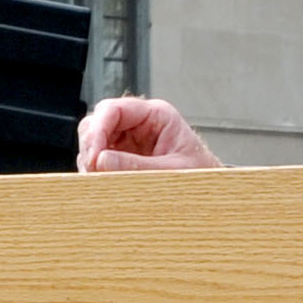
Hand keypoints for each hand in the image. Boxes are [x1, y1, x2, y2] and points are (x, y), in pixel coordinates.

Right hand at [77, 96, 220, 172]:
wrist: (211, 192)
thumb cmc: (200, 175)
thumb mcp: (172, 171)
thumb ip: (137, 166)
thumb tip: (102, 161)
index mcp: (156, 115)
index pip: (114, 109)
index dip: (98, 129)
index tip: (95, 155)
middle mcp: (139, 123)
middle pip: (98, 121)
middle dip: (92, 145)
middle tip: (93, 169)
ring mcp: (128, 139)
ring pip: (94, 139)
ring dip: (91, 159)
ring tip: (100, 178)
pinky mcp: (123, 156)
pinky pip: (99, 157)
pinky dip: (95, 169)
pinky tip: (103, 181)